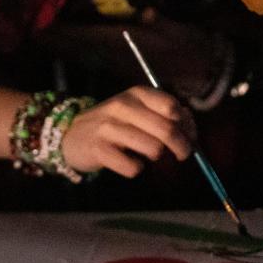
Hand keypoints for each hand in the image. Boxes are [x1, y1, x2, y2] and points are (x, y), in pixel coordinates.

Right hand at [61, 86, 194, 177]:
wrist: (71, 135)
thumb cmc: (113, 124)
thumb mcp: (137, 111)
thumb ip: (164, 115)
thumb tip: (191, 130)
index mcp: (137, 94)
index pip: (172, 107)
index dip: (186, 124)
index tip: (189, 136)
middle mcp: (123, 106)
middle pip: (167, 129)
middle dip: (182, 146)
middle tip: (183, 155)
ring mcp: (109, 127)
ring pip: (153, 149)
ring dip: (156, 157)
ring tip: (146, 155)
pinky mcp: (99, 150)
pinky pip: (133, 168)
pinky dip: (136, 169)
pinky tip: (128, 162)